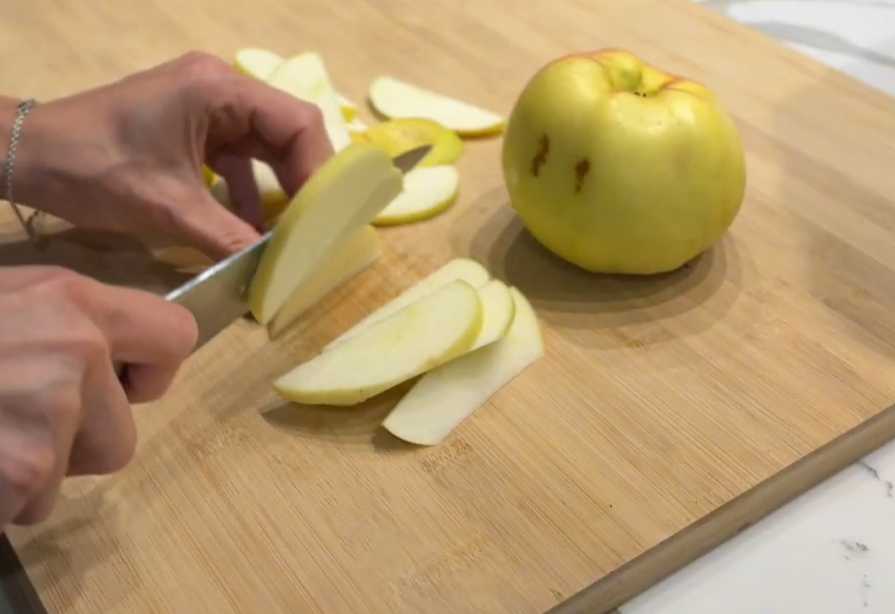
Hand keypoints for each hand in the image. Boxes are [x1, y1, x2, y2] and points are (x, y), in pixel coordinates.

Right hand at [0, 266, 196, 526]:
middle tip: (17, 421)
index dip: (151, 372)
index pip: (177, 337)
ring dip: (35, 470)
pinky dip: (3, 497)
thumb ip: (65, 321)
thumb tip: (108, 351)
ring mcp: (55, 410)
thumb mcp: (7, 300)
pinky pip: (32, 504)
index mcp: (76, 301)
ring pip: (79, 470)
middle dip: (78, 441)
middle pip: (125, 431)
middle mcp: (79, 349)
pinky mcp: (26, 468)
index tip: (118, 382)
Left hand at [11, 51, 332, 258]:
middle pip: (287, 131)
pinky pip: (238, 157)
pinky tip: (252, 228)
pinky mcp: (193, 127)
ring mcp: (206, 107)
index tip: (324, 217)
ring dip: (279, 188)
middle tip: (315, 228)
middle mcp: (219, 88)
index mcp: (218, 89)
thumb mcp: (168, 208)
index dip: (320, 169)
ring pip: (266, 145)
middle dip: (304, 182)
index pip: (297, 121)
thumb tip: (272, 276)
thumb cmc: (94, 169)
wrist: (28, 157)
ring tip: (292, 232)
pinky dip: (248, 192)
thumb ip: (229, 238)